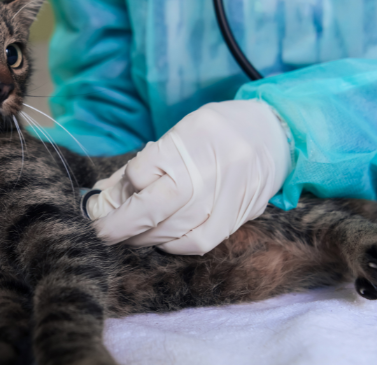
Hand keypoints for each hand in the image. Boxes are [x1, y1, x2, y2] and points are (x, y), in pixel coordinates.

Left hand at [85, 100, 290, 254]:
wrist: (274, 134)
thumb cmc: (218, 131)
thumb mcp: (179, 132)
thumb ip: (144, 165)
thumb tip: (104, 196)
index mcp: (189, 141)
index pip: (139, 174)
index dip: (119, 190)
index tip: (103, 202)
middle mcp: (208, 171)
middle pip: (152, 210)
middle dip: (120, 226)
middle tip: (102, 231)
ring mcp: (226, 197)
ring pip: (172, 230)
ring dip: (143, 238)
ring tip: (129, 235)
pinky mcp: (238, 216)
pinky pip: (199, 242)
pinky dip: (173, 246)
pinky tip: (161, 241)